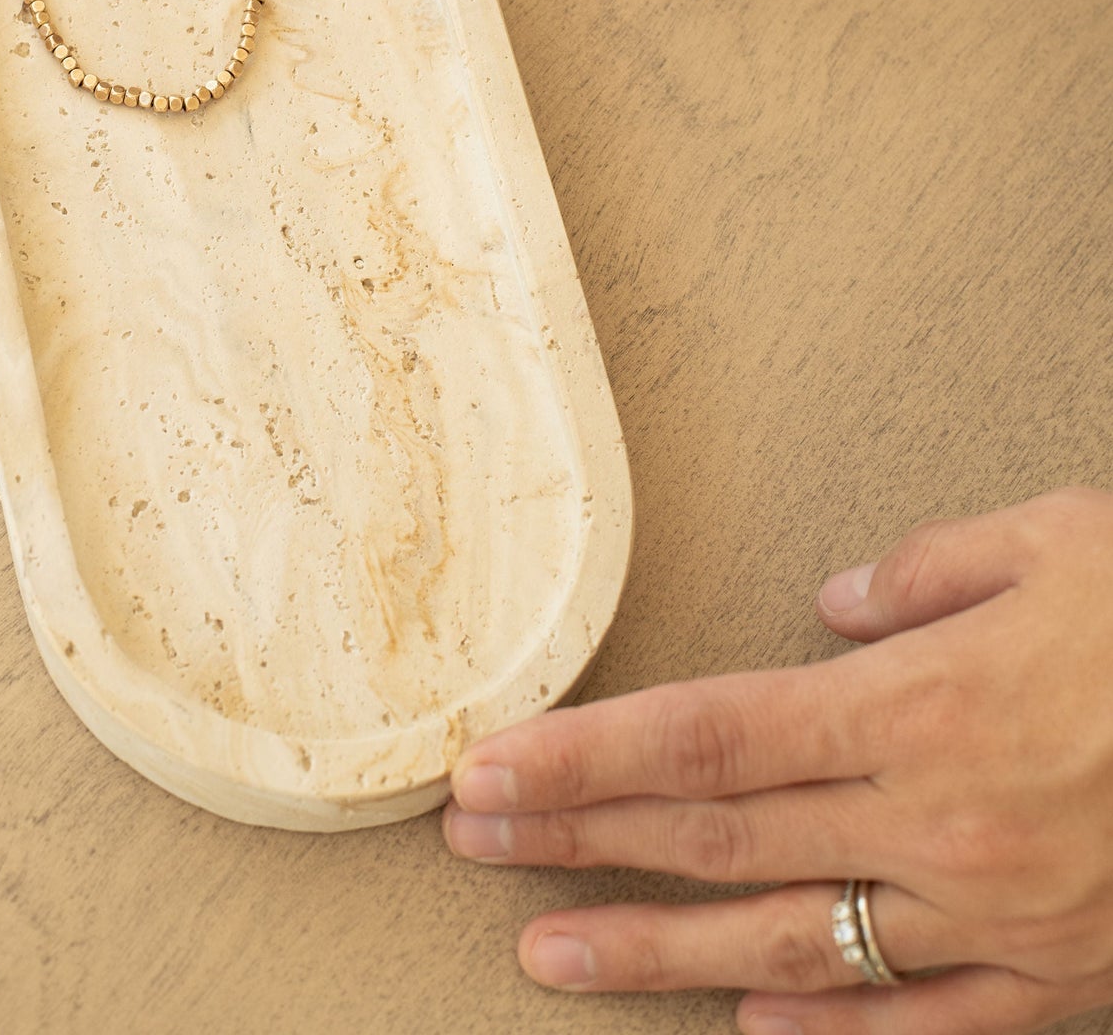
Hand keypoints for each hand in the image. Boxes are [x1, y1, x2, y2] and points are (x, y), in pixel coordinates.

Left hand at [443, 487, 1112, 1033]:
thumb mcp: (1061, 542)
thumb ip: (932, 570)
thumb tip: (832, 601)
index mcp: (924, 705)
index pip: (708, 736)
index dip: (586, 758)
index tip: (493, 769)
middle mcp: (940, 824)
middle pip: (719, 839)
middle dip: (581, 843)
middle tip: (472, 847)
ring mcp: (996, 921)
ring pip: (792, 948)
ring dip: (657, 953)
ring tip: (548, 960)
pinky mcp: (1059, 985)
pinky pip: (925, 1032)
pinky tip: (743, 1031)